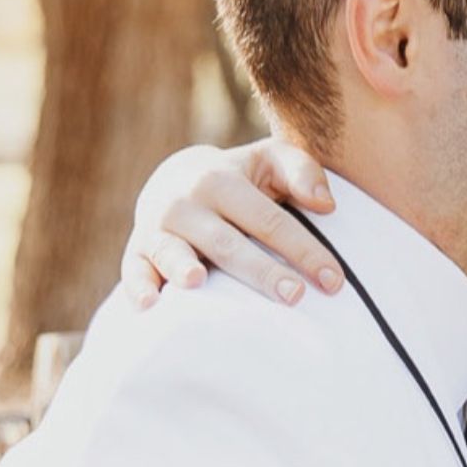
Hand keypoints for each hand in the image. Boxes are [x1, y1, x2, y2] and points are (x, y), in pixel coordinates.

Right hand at [120, 138, 346, 306]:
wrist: (178, 176)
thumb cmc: (241, 177)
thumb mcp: (271, 161)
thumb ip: (301, 171)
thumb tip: (326, 203)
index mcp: (220, 180)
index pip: (268, 220)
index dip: (303, 250)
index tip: (334, 281)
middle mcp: (184, 203)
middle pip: (226, 242)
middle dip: (259, 270)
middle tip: (294, 296)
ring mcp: (156, 228)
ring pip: (172, 251)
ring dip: (182, 266)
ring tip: (197, 282)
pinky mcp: (137, 252)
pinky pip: (133, 271)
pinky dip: (138, 287)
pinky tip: (151, 305)